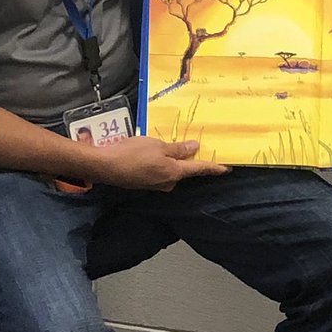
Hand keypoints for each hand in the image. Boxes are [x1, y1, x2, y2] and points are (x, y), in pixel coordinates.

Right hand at [97, 137, 229, 191]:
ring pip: (169, 171)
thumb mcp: (157, 145)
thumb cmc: (132, 153)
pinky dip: (158, 163)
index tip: (226, 169)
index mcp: (174, 173)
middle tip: (190, 146)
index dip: (214, 168)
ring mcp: (155, 185)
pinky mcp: (143, 184)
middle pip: (183, 171)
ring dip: (169, 160)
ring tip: (161, 146)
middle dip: (186, 160)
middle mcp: (168, 183)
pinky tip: (148, 153)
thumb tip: (195, 148)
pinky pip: (157, 172)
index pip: (199, 169)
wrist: (105, 166)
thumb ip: (177, 149)